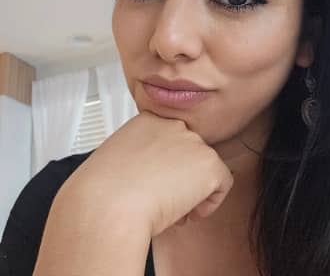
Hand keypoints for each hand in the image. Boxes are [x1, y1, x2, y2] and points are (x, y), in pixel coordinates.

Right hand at [58, 110, 234, 236]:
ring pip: (204, 169)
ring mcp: (194, 141)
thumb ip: (141, 155)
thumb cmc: (103, 191)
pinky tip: (185, 213)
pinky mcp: (209, 162)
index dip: (166, 166)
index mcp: (148, 120)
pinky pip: (222, 184)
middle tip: (163, 199)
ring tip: (170, 209)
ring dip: (192, 191)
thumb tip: (155, 172)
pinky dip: (209, 203)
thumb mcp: (117, 159)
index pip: (170, 141)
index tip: (155, 182)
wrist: (108, 205)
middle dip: (180, 178)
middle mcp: (174, 125)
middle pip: (188, 154)